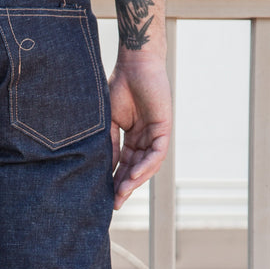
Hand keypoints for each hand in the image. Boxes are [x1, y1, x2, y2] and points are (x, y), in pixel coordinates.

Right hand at [108, 54, 171, 209]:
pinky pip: (157, 153)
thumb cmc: (119, 87)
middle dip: (125, 186)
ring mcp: (155, 134)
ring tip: (122, 192)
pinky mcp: (164, 128)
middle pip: (136, 168)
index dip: (115, 181)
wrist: (134, 65)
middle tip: (115, 203)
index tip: (105, 197)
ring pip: (148, 165)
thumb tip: (107, 169)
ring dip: (135, 180)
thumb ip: (111, 145)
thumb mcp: (109, 123)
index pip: (124, 165)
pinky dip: (146, 165)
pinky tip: (134, 175)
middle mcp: (144, 138)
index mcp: (131, 138)